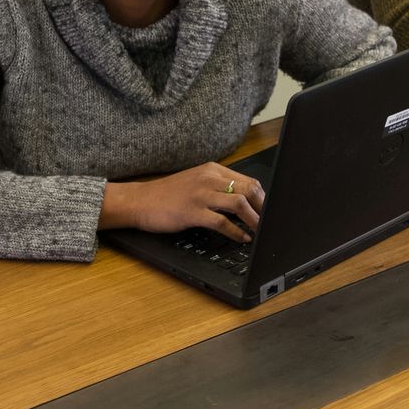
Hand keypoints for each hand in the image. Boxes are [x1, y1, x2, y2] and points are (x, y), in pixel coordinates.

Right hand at [100, 162, 263, 241]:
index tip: (268, 210)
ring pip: (238, 203)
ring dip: (254, 220)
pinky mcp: (192, 211)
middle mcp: (208, 178)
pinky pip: (222, 222)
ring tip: (259, 231)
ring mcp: (200, 194)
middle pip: (248, 189)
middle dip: (263, 208)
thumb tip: (244, 200)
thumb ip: (218, 186)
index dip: (262, 197)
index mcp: (212, 170)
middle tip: (268, 222)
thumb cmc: (168, 194)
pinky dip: (236, 232)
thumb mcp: (196, 182)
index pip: (248, 180)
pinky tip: (241, 238)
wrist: (140, 200)